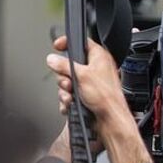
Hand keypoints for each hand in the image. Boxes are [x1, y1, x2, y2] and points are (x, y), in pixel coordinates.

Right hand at [46, 36, 149, 162]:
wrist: (110, 120)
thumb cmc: (105, 97)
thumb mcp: (81, 75)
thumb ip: (64, 65)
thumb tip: (53, 59)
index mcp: (99, 58)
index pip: (82, 42)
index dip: (68, 42)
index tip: (57, 45)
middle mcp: (95, 69)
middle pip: (69, 65)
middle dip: (64, 75)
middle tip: (68, 82)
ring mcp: (90, 83)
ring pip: (68, 81)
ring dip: (65, 90)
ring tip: (71, 95)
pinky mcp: (86, 96)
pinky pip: (70, 94)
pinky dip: (68, 99)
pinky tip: (71, 103)